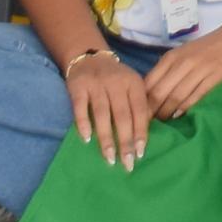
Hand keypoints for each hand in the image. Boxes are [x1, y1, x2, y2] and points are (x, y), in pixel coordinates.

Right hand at [68, 52, 155, 170]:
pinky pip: (80, 108)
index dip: (140, 132)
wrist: (89, 57)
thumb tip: (143, 137)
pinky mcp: (78, 87)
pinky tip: (86, 139)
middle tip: (127, 163)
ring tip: (109, 158)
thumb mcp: (131, 85)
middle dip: (125, 141)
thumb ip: (138, 105)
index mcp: (133, 83)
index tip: (140, 153)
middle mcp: (116, 83)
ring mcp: (96, 84)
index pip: (139, 110)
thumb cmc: (115, 78)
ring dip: (106, 138)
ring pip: (102, 114)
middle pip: (122, 115)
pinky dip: (83, 123)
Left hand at [144, 16, 221, 118]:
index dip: (142, 103)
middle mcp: (182, 63)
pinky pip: (196, 95)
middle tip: (148, 125)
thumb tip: (147, 97)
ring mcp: (199, 69)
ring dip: (167, 113)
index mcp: (171, 57)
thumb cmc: (204, 50)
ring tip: (164, 122)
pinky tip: (179, 115)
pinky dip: (185, 107)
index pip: (149, 83)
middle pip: (160, 92)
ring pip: (176, 96)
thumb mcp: (181, 55)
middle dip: (152, 112)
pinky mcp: (214, 76)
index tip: (138, 115)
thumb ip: (165, 72)